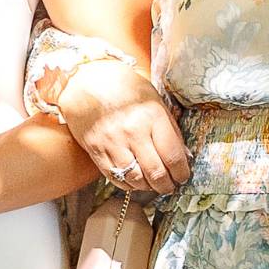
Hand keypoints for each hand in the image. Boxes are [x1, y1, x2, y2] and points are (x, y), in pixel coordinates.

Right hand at [52, 62, 191, 196]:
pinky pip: (115, 178)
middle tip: (170, 186)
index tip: (183, 176)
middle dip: (167, 185)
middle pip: (156, 173)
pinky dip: (128, 185)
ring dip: (148, 187)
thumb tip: (183, 155)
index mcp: (152, 117)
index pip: (173, 156)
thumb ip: (169, 128)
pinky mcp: (96, 151)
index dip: (181, 172)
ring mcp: (113, 144)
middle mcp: (134, 133)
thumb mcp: (154, 100)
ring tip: (154, 185)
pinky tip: (135, 181)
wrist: (86, 81)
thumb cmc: (124, 88)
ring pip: (136, 180)